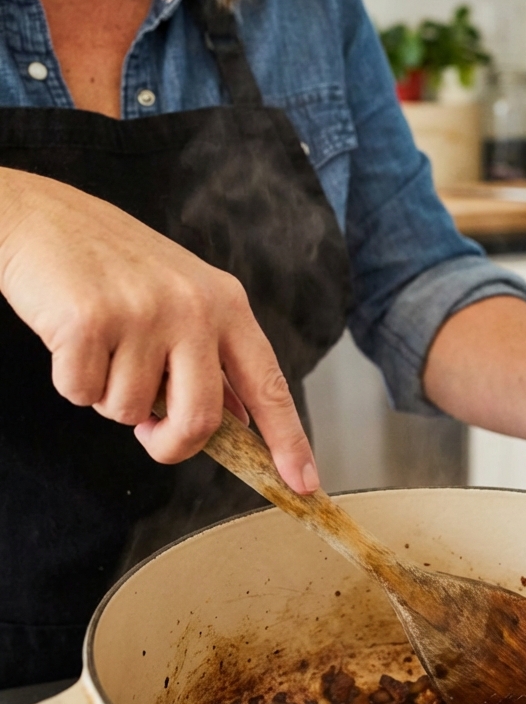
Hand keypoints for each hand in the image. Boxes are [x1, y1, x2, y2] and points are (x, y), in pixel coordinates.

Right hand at [0, 169, 318, 492]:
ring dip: (109, 397)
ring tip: (102, 346)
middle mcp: (193, 308)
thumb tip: (238, 423)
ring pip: (131, 413)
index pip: (268, 385)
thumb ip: (212, 357)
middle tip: (149, 434)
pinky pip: (83, 395)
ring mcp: (143, 313)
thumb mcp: (183, 298)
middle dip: (171, 446)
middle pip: (201, 421)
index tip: (304, 484)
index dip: (288, 440)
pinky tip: (71, 339)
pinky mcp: (90, 321)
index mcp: (226, 304)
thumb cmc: (113, 264)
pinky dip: (72, 382)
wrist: (42, 219)